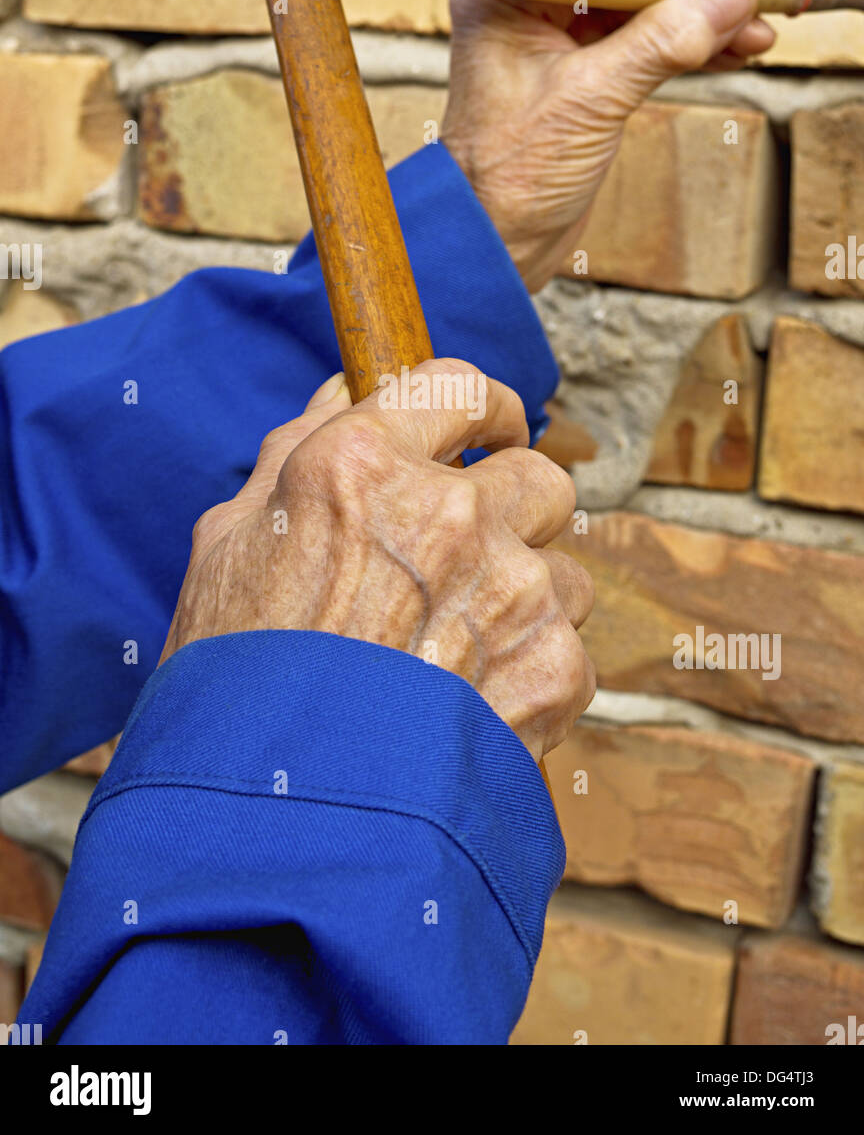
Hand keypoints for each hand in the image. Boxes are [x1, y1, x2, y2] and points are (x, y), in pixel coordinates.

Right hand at [160, 362, 594, 762]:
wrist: (278, 823)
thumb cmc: (234, 680)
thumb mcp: (229, 545)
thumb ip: (294, 453)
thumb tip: (341, 391)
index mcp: (361, 465)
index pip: (461, 386)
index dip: (482, 409)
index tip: (487, 430)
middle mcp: (449, 512)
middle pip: (539, 473)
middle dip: (515, 509)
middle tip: (473, 556)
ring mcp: (510, 589)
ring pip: (565, 567)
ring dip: (527, 600)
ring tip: (458, 657)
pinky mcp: (553, 665)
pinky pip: (571, 646)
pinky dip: (534, 674)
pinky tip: (472, 708)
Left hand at [441, 0, 779, 291]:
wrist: (490, 245)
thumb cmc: (508, 177)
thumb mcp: (590, 102)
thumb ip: (661, 44)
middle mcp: (527, 4)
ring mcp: (556, 41)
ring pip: (644, 1)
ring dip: (705, 8)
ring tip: (762, 18)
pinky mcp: (583, 78)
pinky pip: (647, 42)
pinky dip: (692, 44)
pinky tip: (738, 48)